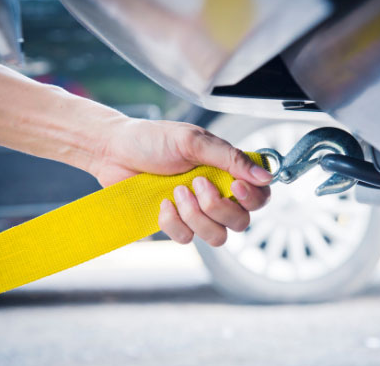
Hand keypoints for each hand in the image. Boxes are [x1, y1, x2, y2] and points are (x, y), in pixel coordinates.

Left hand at [91, 118, 271, 245]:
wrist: (114, 151)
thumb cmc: (153, 139)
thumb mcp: (193, 141)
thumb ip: (230, 159)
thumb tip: (266, 176)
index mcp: (227, 172)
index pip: (260, 196)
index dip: (253, 198)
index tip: (235, 187)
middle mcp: (217, 194)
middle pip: (241, 222)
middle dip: (218, 208)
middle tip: (195, 183)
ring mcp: (197, 213)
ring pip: (217, 237)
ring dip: (196, 217)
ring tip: (176, 192)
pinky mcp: (176, 224)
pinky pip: (187, 239)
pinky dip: (174, 223)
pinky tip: (162, 204)